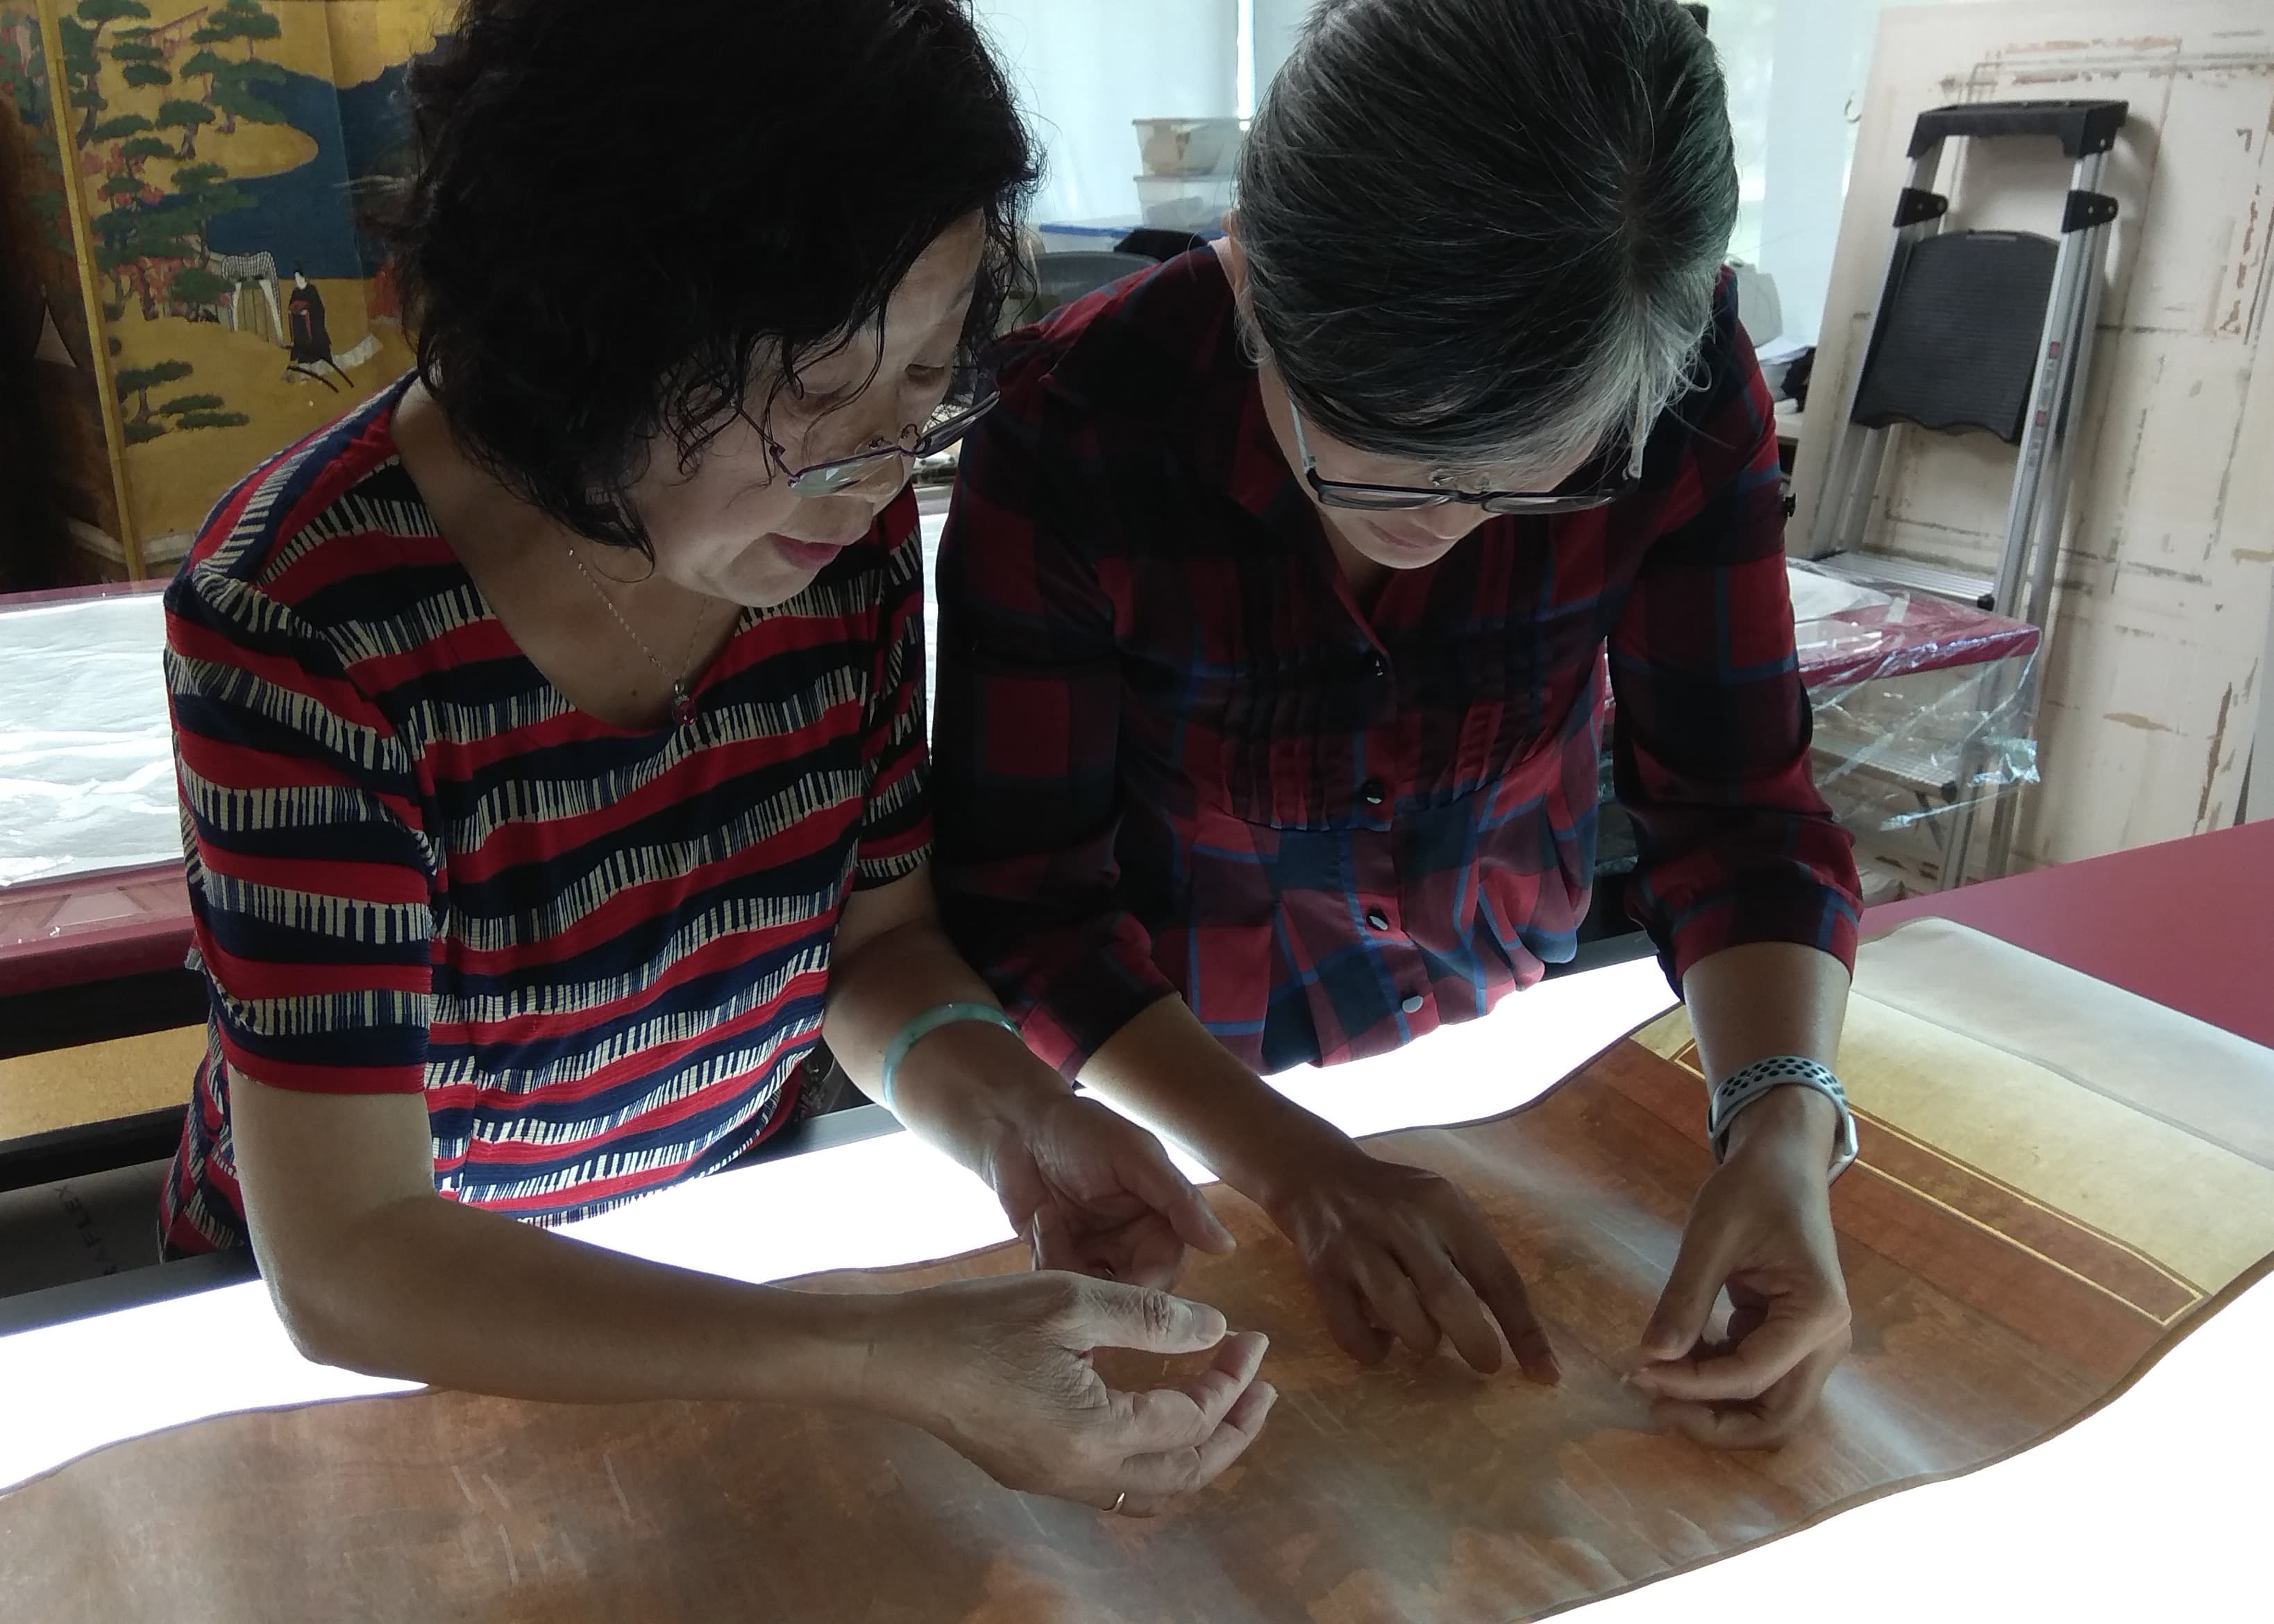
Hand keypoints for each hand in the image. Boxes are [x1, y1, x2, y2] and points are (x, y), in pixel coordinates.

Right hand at [866, 1271, 1277, 1513]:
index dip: (1232, 1379)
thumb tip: (1216, 1329)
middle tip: (1261, 1389)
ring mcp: (1054, 1480)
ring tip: (1225, 1408)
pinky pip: (1116, 1485)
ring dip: (1198, 1453)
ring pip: (1152, 1490)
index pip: (1193, 1418)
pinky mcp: (1033, 1472)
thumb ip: (1152, 1317)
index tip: (1253, 1339)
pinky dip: (1155, 1460)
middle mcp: (1080, 1474)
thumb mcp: (1071, 1300)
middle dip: (1234, 1433)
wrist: (893, 1357)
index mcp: (1096, 1433)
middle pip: (1186, 1475)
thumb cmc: (976, 1321)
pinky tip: (1157, 1418)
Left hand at [983, 1093, 1236, 1288]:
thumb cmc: (1085, 1131)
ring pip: (1093, 1297)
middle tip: (1078, 1255)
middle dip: (1103, 1284)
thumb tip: (1226, 1246)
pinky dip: (1048, 1264)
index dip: (1147, 1285)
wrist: (1019, 1126)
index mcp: (1161, 1220)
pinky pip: (1059, 1287)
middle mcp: (1131, 1244)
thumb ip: (1180, 1200)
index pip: (1166, 1270)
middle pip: (1130, 1293)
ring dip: (1070, 1271)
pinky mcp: (1057, 1259)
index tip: (1122, 1286)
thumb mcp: (1136, 1157)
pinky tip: (1041, 1225)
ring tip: (1053, 1224)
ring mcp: (1093, 1254)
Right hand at [1267, 1145, 1558, 1379]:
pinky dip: (1372, 1350)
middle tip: (1485, 1363)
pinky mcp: (1321, 1272)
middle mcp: (1401, 1222)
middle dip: (1474, 1340)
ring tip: (1424, 1341)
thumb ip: (1471, 1255)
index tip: (1545, 1373)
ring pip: (1400, 1314)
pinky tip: (1381, 1343)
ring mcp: (1356, 1245)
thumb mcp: (1440, 1208)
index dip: (1524, 1329)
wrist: (1317, 1176)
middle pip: (1446, 1295)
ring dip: (1422, 1341)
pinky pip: (1351, 1331)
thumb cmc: (1396, 1203)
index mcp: (1443, 1205)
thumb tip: (1515, 1331)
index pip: (1495, 1273)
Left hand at [1628, 1087, 1852, 1447]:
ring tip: (1655, 1382)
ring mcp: (1815, 1344)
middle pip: (1776, 1419)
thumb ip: (1685, 1298)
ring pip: (1769, 1407)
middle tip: (1652, 1404)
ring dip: (1714, 1407)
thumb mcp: (1711, 1237)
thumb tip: (1650, 1357)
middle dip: (1713, 1423)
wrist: (1783, 1162)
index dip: (1690, 1384)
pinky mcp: (1793, 1339)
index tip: (1636, 1370)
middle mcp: (1827, 1340)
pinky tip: (1677, 1357)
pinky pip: (1758, 1380)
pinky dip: (1717, 1381)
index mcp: (1817, 1313)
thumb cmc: (1752, 1189)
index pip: (1750, 1376)